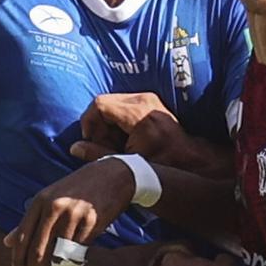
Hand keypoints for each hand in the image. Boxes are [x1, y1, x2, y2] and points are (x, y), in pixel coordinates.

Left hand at [5, 159, 137, 265]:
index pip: (22, 240)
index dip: (17, 265)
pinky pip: (79, 255)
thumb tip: (6, 241)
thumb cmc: (79, 188)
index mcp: (39, 202)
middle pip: (37, 252)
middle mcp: (53, 208)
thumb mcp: (50, 198)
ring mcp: (73, 215)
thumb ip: (29, 220)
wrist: (114, 174)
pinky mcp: (93, 222)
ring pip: (58, 258)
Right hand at [73, 92, 227, 175]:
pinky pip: (122, 107)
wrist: (190, 161)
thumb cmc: (163, 166)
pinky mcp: (150, 102)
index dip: (89, 123)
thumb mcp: (126, 163)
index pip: (99, 105)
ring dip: (107, 126)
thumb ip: (98, 154)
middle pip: (104, 103)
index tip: (91, 142)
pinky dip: (117, 123)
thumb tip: (75, 148)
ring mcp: (148, 99)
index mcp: (138, 113)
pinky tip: (124, 141)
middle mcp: (143, 100)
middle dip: (98, 126)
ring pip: (112, 104)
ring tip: (116, 146)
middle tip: (105, 147)